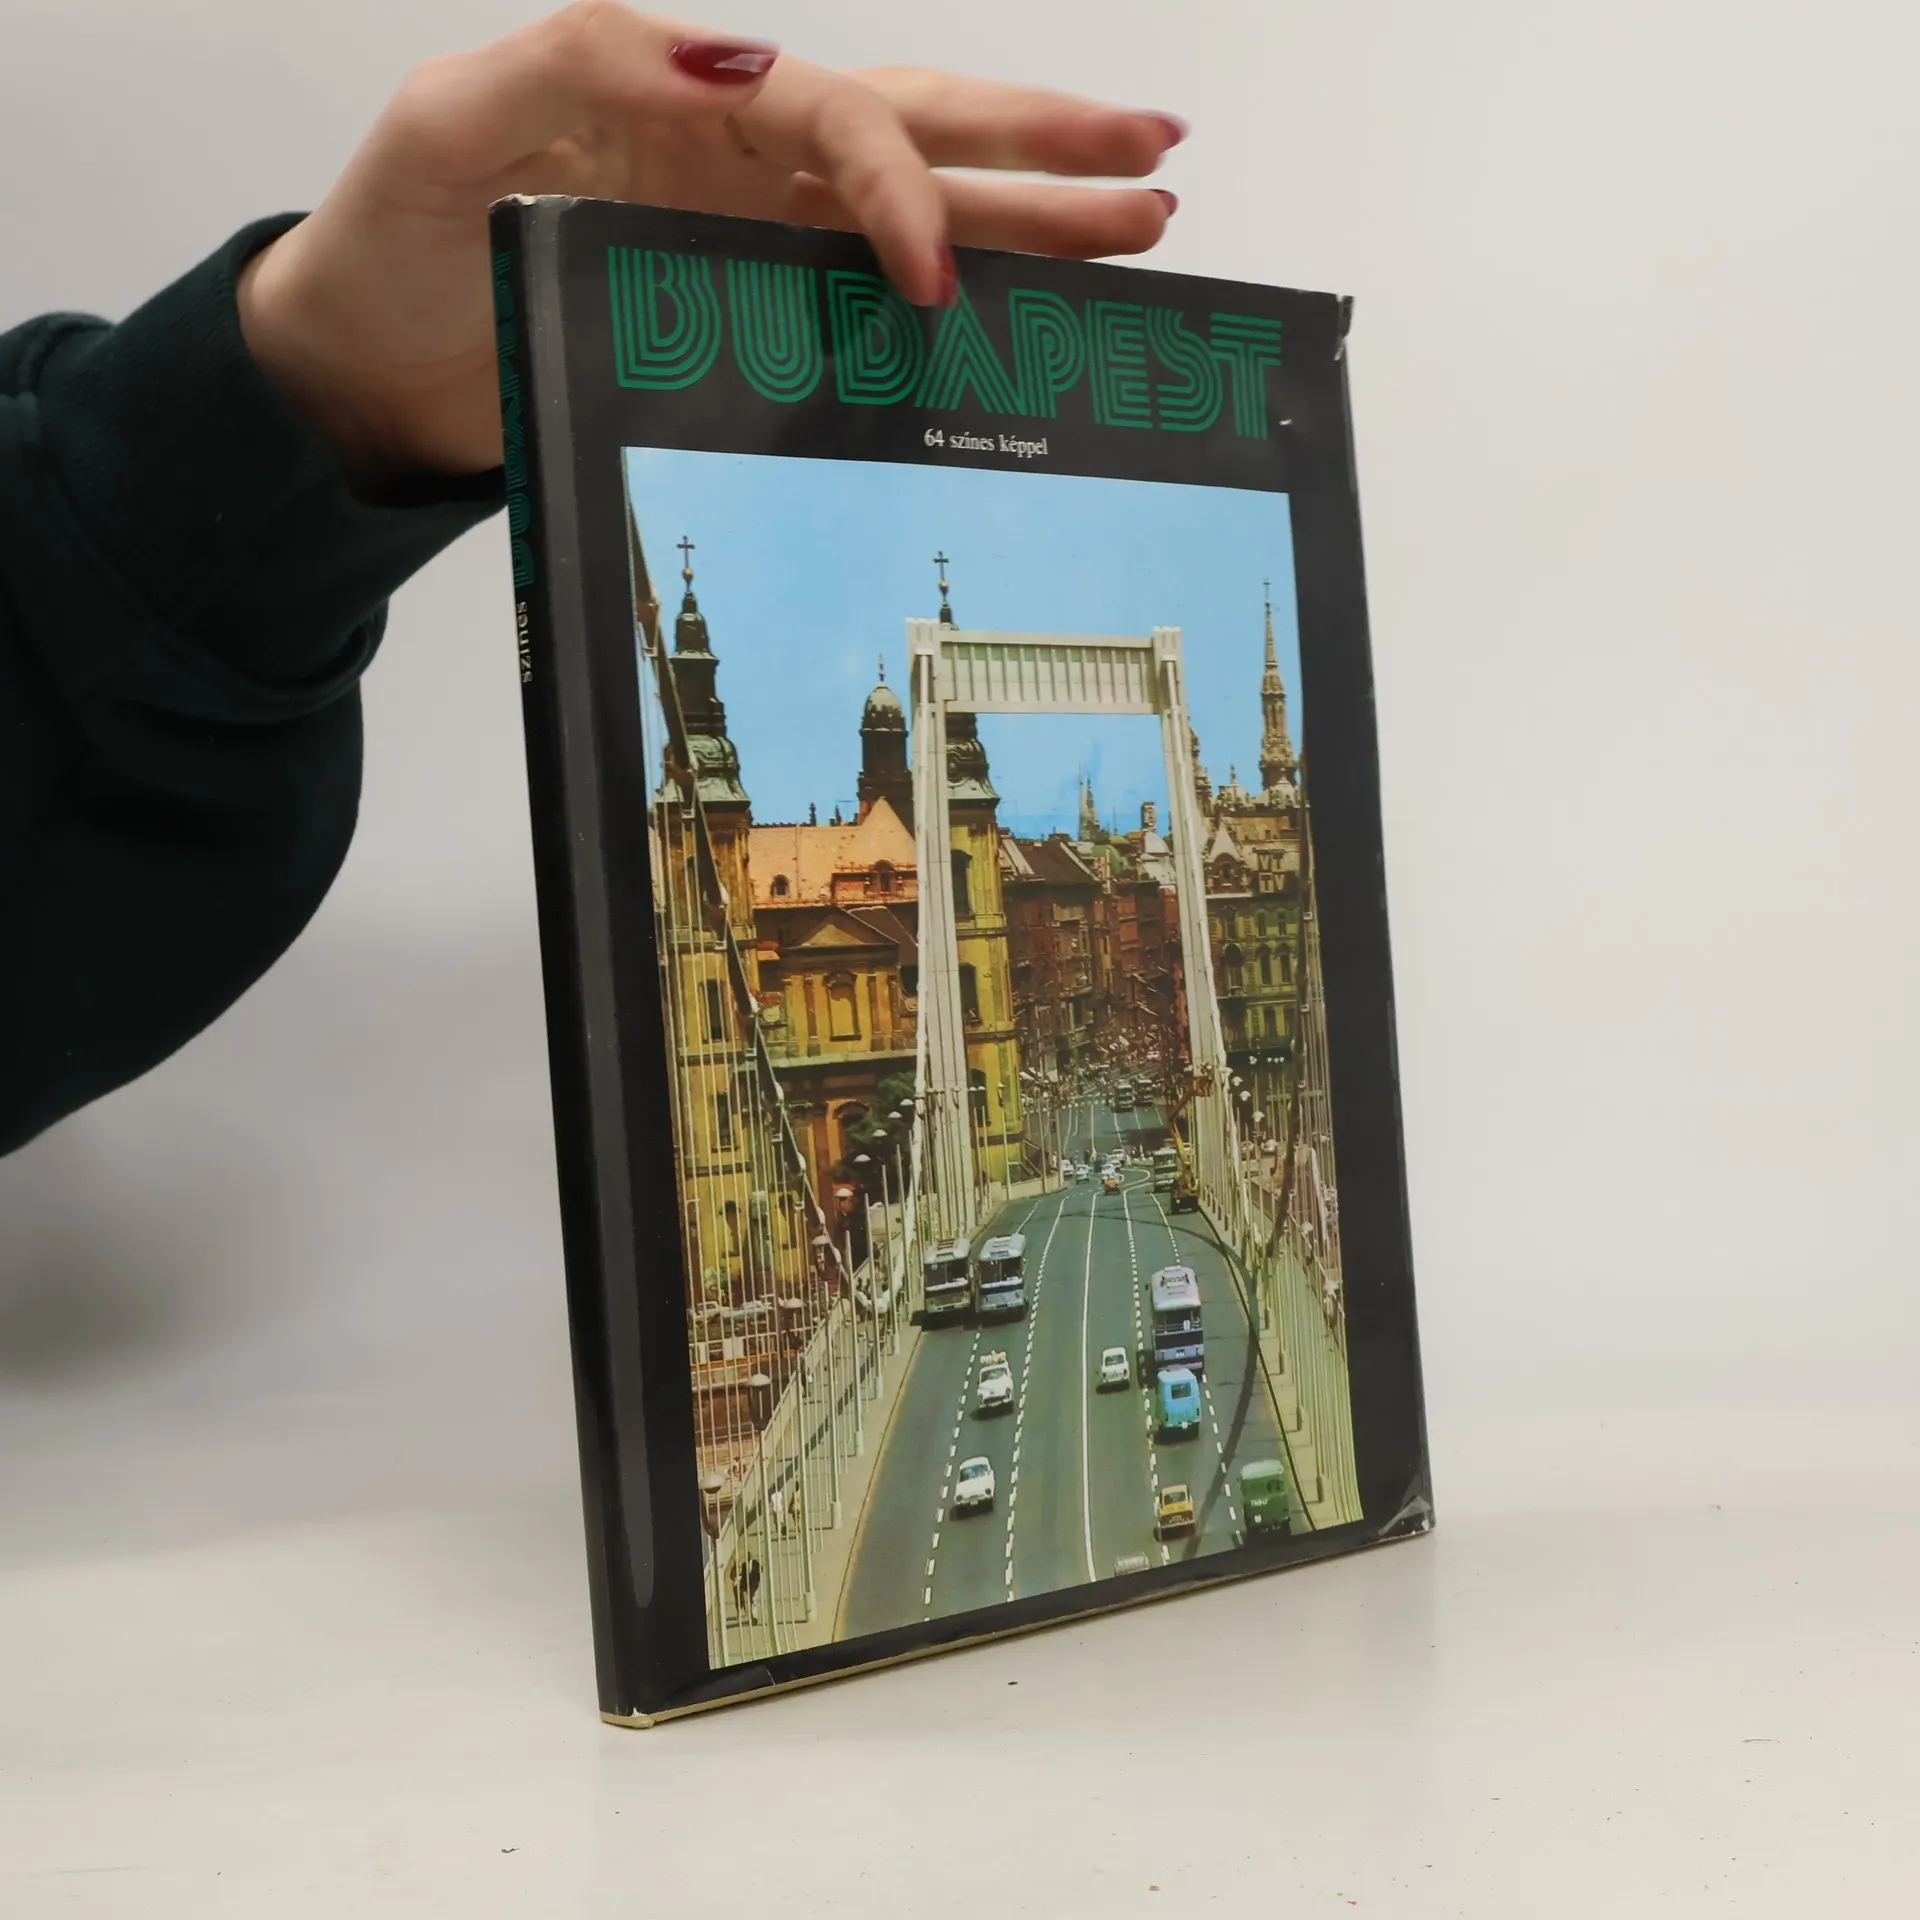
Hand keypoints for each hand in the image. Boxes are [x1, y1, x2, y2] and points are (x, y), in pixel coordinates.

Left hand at [237, 2, 1183, 485]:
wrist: (369, 371)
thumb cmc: (394, 245)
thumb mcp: (452, 127)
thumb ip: (575, 68)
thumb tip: (731, 65)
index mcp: (683, 98)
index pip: (832, 116)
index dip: (897, 185)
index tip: (935, 278)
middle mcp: (737, 161)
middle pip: (918, 132)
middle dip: (1042, 146)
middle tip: (1153, 161)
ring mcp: (752, 240)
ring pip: (923, 211)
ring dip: (1035, 216)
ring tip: (1140, 222)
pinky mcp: (750, 318)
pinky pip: (872, 302)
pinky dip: (961, 301)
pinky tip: (1031, 312)